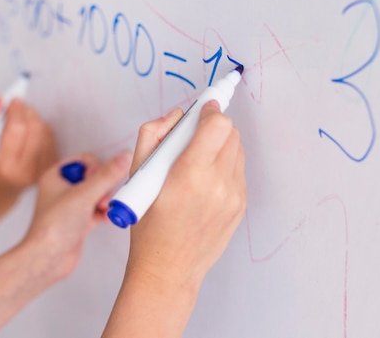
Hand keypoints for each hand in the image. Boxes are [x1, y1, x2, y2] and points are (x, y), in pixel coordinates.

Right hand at [0, 98, 58, 202]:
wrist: (1, 189)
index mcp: (5, 166)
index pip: (17, 130)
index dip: (16, 111)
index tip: (13, 100)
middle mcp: (27, 171)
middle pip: (35, 128)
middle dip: (26, 113)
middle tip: (17, 109)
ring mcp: (42, 170)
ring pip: (45, 131)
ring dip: (34, 120)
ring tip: (21, 123)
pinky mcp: (52, 167)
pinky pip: (51, 138)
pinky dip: (41, 130)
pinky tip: (30, 134)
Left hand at [21, 151, 131, 281]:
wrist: (46, 260)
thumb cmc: (54, 227)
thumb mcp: (83, 195)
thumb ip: (106, 176)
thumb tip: (124, 156)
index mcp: (57, 176)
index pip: (85, 160)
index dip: (97, 169)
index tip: (101, 181)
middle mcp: (63, 189)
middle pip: (95, 178)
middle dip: (105, 188)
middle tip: (105, 200)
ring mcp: (72, 206)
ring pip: (99, 195)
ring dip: (107, 201)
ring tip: (107, 210)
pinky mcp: (80, 221)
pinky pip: (99, 210)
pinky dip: (106, 213)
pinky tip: (111, 218)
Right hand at [101, 102, 246, 337]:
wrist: (168, 269)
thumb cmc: (148, 224)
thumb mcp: (137, 175)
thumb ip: (153, 134)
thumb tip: (177, 114)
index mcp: (190, 174)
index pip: (218, 124)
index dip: (210, 111)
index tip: (202, 110)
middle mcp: (218, 184)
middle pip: (231, 133)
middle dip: (214, 127)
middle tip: (195, 136)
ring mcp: (234, 197)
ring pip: (238, 150)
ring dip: (221, 146)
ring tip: (199, 162)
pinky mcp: (241, 206)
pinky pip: (238, 172)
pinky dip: (224, 167)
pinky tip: (204, 182)